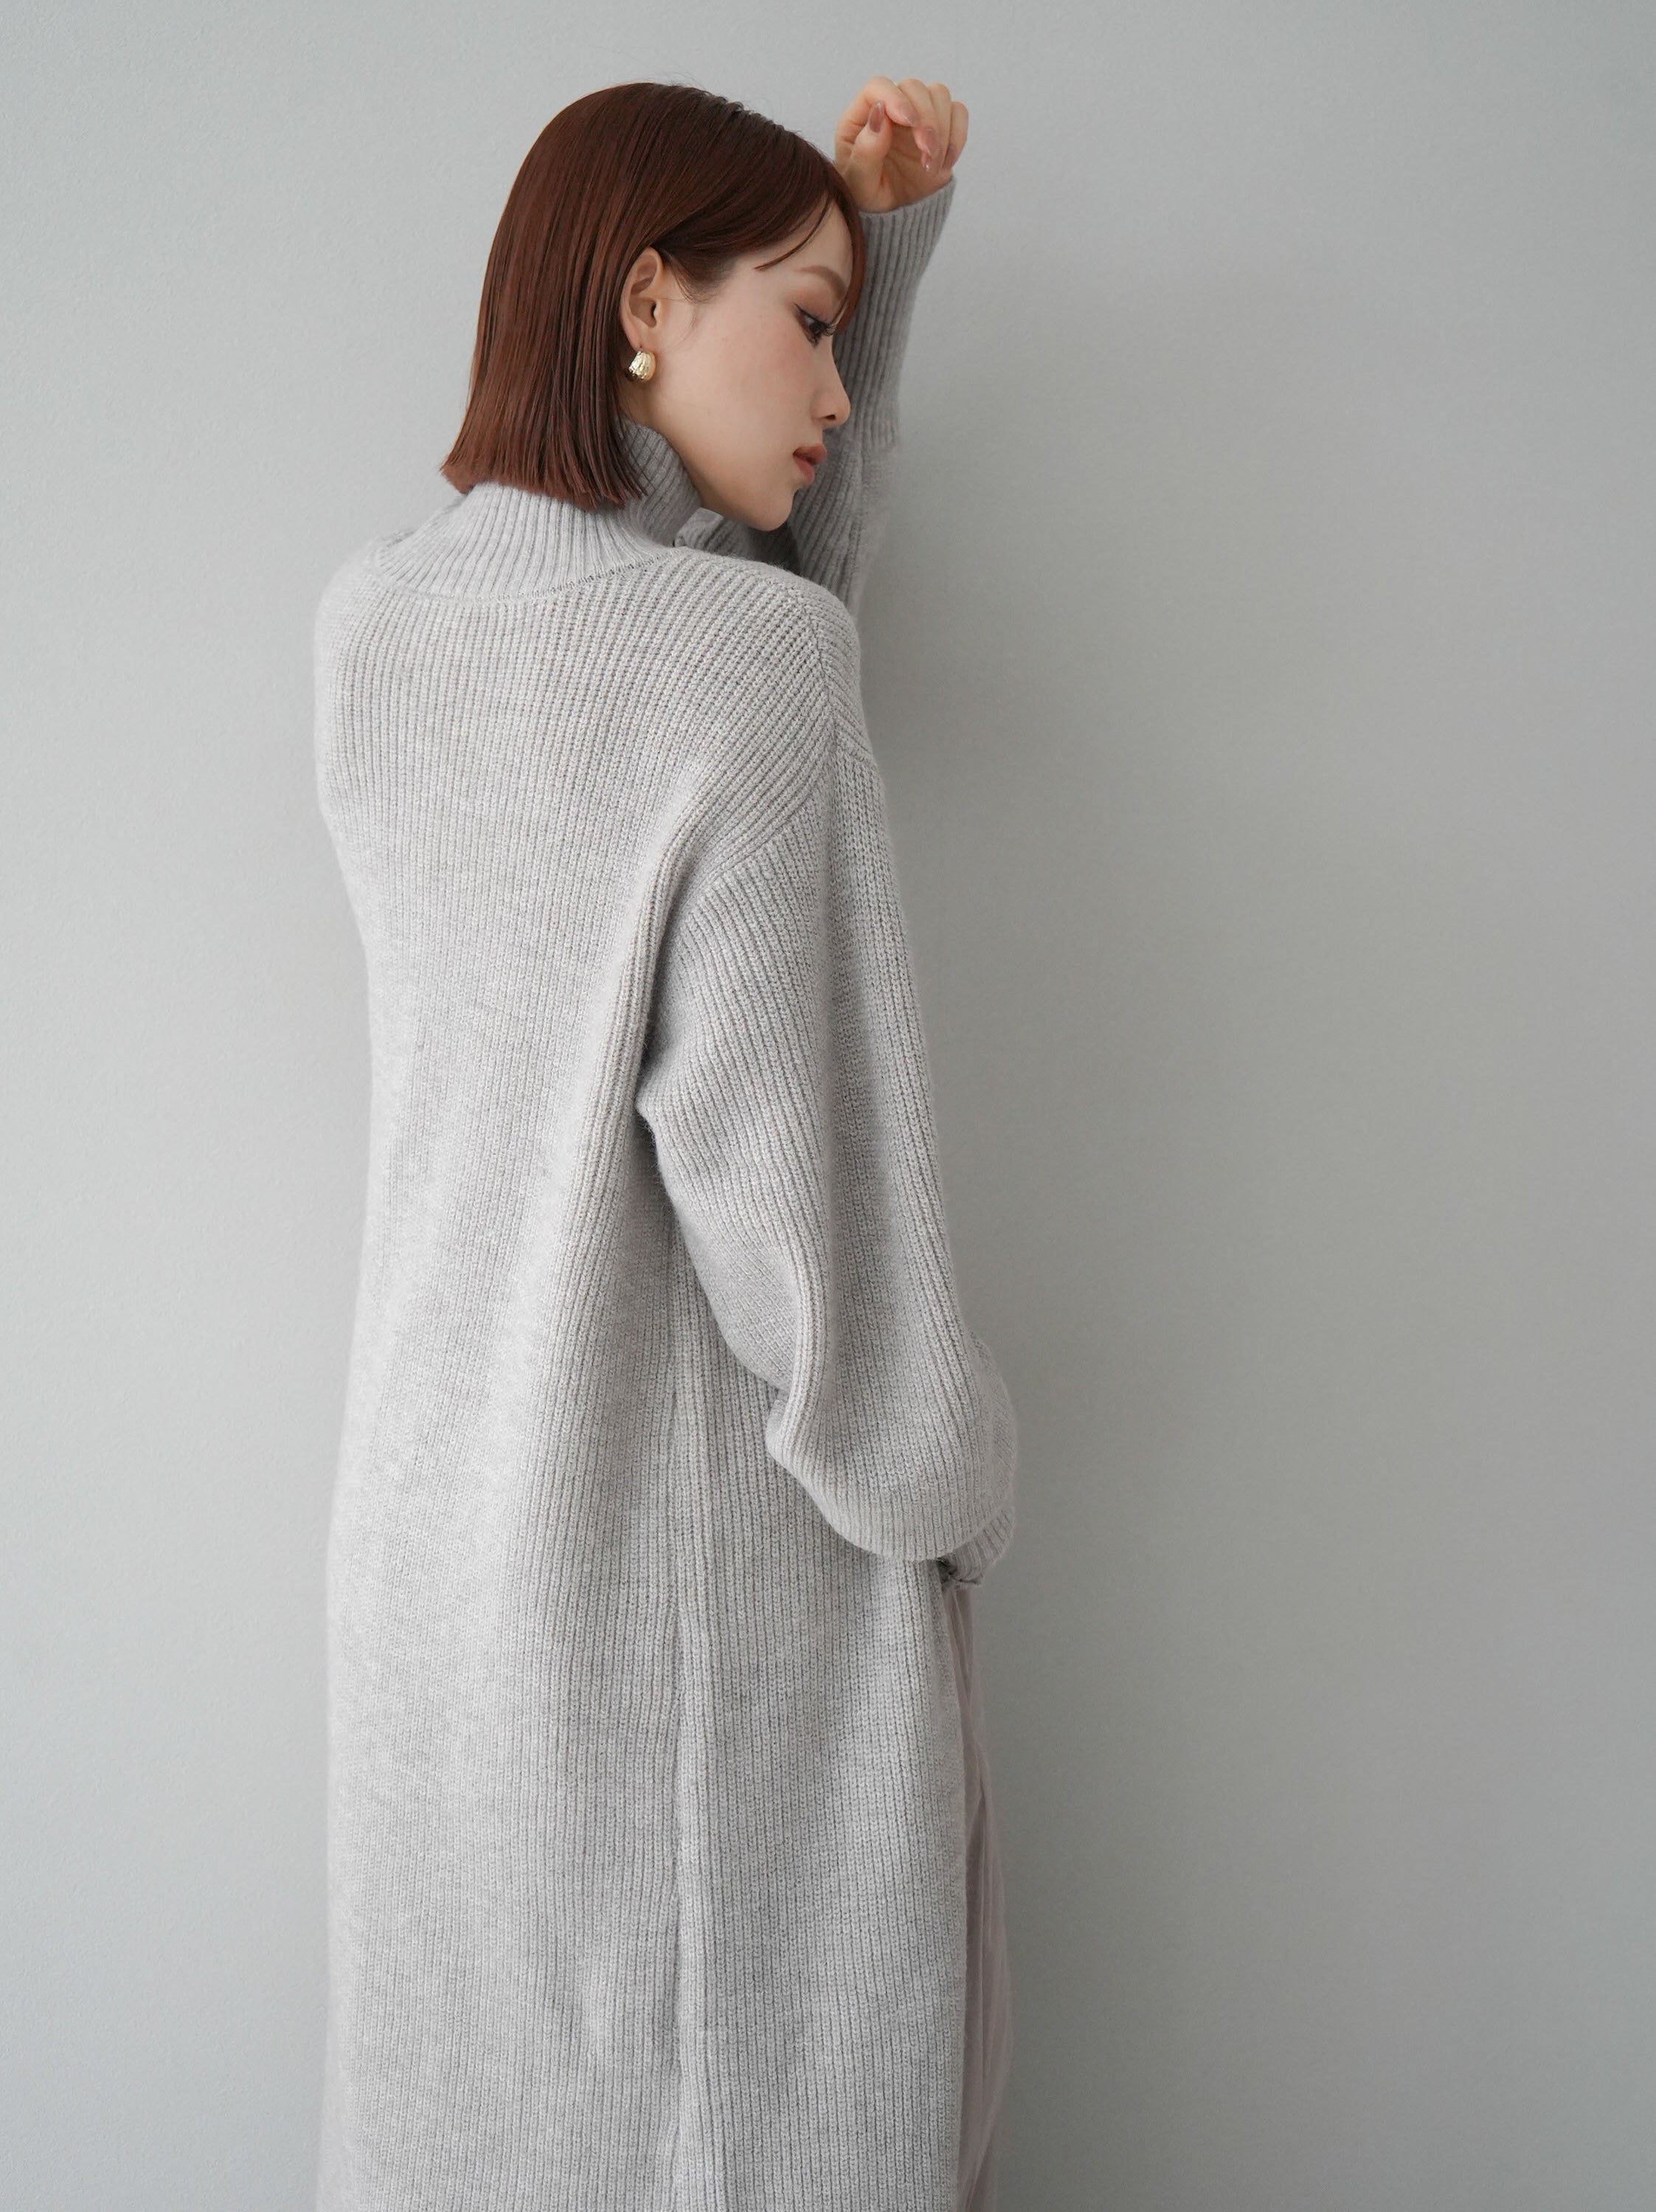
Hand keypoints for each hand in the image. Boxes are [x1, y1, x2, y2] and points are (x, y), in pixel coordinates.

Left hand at [833, 76, 966, 212]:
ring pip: (939, 95)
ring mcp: (916, 115)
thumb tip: (880, 113)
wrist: (891, 213)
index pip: (879, 87)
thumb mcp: (858, 183)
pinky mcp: (940, 127)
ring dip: (942, 129)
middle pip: (914, 88)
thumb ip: (865, 150)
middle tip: (927, 153)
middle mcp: (890, 107)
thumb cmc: (867, 196)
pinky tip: (945, 162)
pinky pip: (958, 113)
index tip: (910, 122)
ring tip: (931, 164)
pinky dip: (957, 136)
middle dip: (925, 119)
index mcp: (861, 116)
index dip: (896, 98)